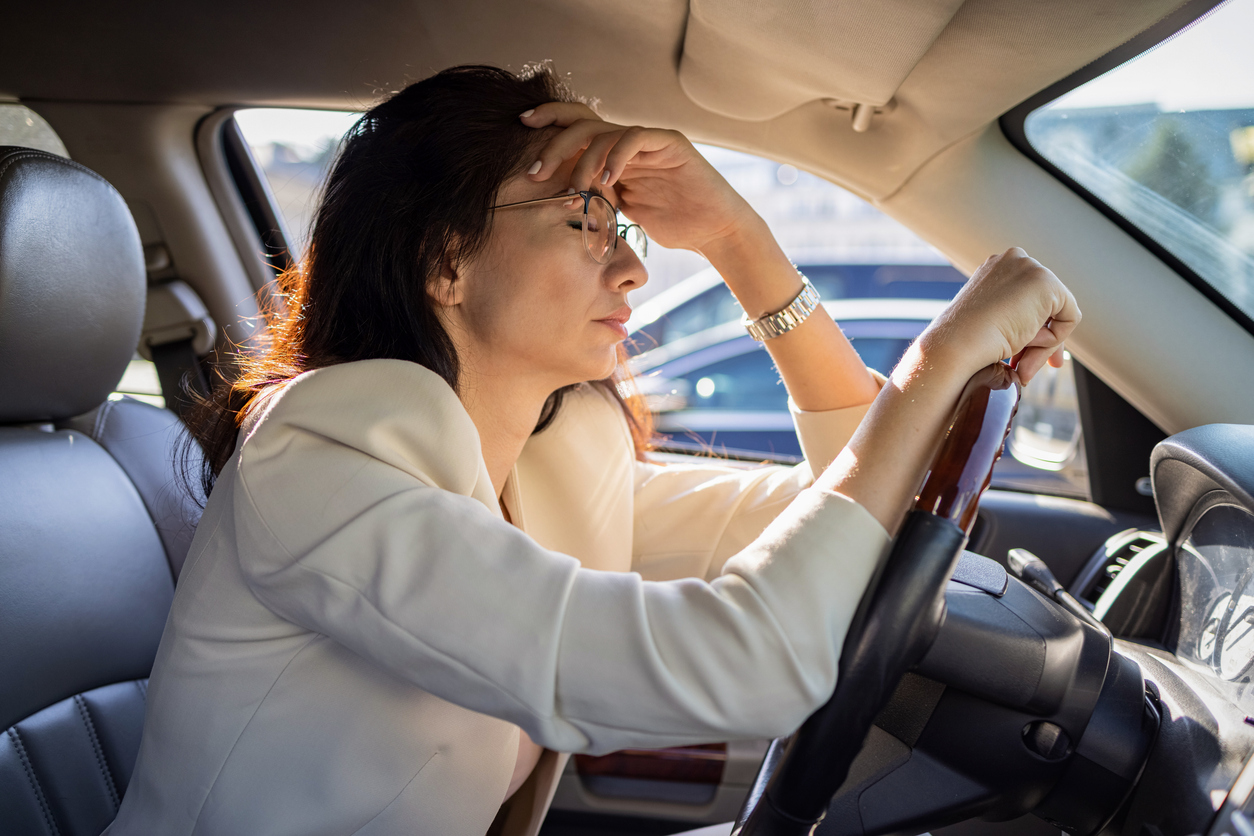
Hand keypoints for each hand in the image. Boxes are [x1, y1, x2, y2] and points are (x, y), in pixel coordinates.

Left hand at [520, 103, 760, 254]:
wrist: (713, 230)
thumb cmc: (671, 224)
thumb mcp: (620, 211)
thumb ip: (595, 197)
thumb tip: (557, 199)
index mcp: (614, 153)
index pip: (576, 127)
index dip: (548, 123)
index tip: (521, 130)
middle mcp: (628, 141)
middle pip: (582, 123)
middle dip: (553, 143)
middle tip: (535, 171)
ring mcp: (649, 139)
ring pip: (604, 132)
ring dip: (582, 161)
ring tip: (576, 189)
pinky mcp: (670, 142)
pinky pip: (634, 137)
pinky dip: (616, 156)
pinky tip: (607, 180)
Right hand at [923, 248, 1080, 384]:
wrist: (958, 343)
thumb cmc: (964, 341)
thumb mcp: (990, 323)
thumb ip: (1012, 319)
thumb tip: (1038, 335)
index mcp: (995, 268)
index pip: (1028, 299)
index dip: (1031, 331)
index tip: (1024, 360)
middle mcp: (1013, 260)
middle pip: (1046, 305)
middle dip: (1043, 341)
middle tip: (1028, 369)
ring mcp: (1030, 268)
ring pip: (1056, 313)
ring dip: (1041, 345)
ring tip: (1019, 364)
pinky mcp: (1047, 283)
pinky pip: (1068, 317)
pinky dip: (1053, 340)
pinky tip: (1026, 344)